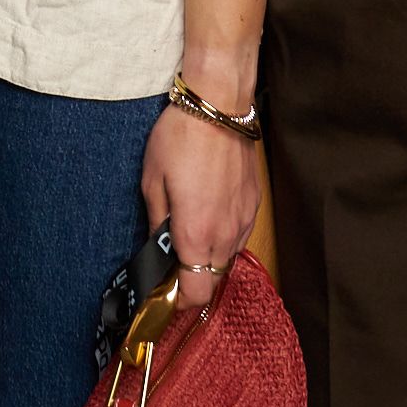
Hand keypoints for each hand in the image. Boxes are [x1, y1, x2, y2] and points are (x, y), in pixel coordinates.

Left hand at [140, 105, 260, 310]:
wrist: (219, 105)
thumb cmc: (181, 138)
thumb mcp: (152, 181)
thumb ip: (156, 223)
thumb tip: (157, 248)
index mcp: (197, 233)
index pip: (196, 292)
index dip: (178, 300)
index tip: (163, 293)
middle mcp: (226, 234)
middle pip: (212, 280)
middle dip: (191, 280)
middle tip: (170, 263)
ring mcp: (244, 220)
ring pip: (227, 260)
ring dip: (207, 259)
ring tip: (186, 235)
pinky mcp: (254, 205)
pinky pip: (238, 236)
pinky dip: (222, 238)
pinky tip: (206, 216)